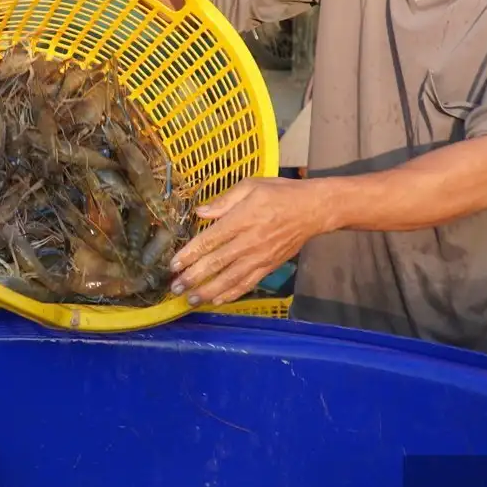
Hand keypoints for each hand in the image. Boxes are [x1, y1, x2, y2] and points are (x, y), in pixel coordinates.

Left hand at [169, 177, 331, 306]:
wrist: (313, 209)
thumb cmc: (280, 193)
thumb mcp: (251, 186)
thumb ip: (224, 200)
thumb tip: (200, 212)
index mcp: (241, 220)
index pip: (209, 240)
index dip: (189, 255)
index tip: (173, 265)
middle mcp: (248, 242)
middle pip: (216, 264)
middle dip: (193, 278)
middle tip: (174, 288)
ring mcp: (259, 257)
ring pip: (230, 279)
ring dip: (208, 291)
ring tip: (190, 300)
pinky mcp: (269, 267)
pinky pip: (248, 283)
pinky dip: (232, 294)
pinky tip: (218, 300)